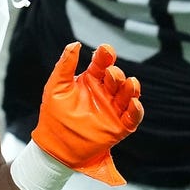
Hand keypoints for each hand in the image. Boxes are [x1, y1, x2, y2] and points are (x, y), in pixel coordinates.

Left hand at [30, 42, 142, 185]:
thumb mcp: (56, 87)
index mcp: (90, 81)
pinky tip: (134, 103)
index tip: (105, 50)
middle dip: (116, 74)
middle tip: (110, 73)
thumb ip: (65, 65)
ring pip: (127, 95)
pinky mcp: (118, 127)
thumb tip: (75, 44)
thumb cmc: (53, 115)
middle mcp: (104, 93)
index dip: (105, 56)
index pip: (101, 64)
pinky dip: (136, 110)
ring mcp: (112, 109)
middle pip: (116, 78)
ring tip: (129, 83)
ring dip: (130, 88)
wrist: (54, 146)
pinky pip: (132, 117)